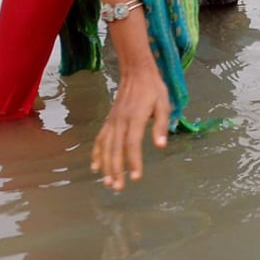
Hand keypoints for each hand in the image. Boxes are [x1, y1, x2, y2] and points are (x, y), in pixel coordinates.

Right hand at [90, 65, 170, 190]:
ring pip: (106, 147)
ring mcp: (112, 121)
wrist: (136, 72)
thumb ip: (162, 125)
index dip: (133, 161)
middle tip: (118, 187)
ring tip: (108, 182)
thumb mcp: (164, 104)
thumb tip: (161, 146)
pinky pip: (100, 139)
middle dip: (116, 170)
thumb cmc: (153, 89)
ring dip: (106, 166)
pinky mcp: (109, 121)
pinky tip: (95, 166)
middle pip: (116, 149)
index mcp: (135, 118)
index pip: (132, 144)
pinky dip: (97, 153)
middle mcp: (120, 121)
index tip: (135, 178)